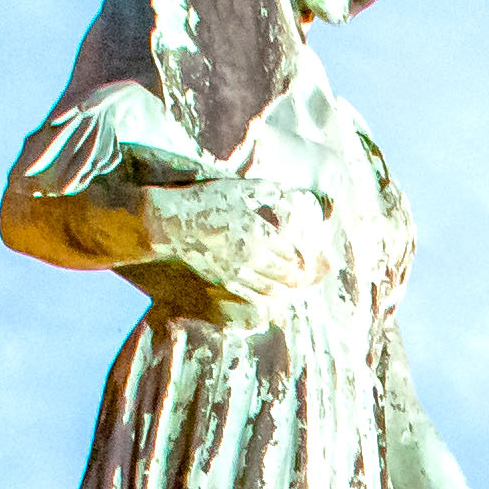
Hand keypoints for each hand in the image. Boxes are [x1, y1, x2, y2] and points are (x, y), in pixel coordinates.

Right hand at [142, 175, 332, 316]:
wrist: (175, 222)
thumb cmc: (209, 201)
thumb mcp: (242, 190)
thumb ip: (272, 194)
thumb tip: (297, 197)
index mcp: (260, 232)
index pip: (296, 253)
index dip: (308, 257)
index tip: (314, 256)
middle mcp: (253, 256)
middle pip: (290, 275)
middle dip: (303, 276)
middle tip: (309, 274)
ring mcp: (240, 272)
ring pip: (275, 290)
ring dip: (289, 289)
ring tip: (296, 284)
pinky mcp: (227, 282)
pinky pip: (256, 297)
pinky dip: (270, 297)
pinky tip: (275, 292)